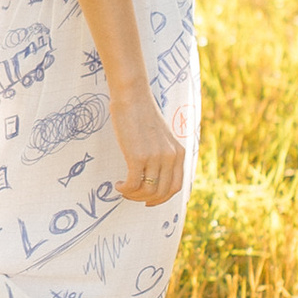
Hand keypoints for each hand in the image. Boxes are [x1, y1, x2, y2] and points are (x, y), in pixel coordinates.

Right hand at [108, 79, 184, 207]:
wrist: (132, 97)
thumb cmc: (142, 115)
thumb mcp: (161, 137)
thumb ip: (164, 154)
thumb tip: (154, 176)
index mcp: (179, 153)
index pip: (175, 187)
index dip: (162, 199)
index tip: (148, 201)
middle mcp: (170, 157)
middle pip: (161, 193)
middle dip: (144, 200)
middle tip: (131, 195)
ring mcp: (155, 157)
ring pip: (147, 191)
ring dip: (133, 195)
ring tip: (123, 189)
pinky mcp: (138, 156)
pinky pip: (133, 184)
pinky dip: (125, 189)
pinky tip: (118, 184)